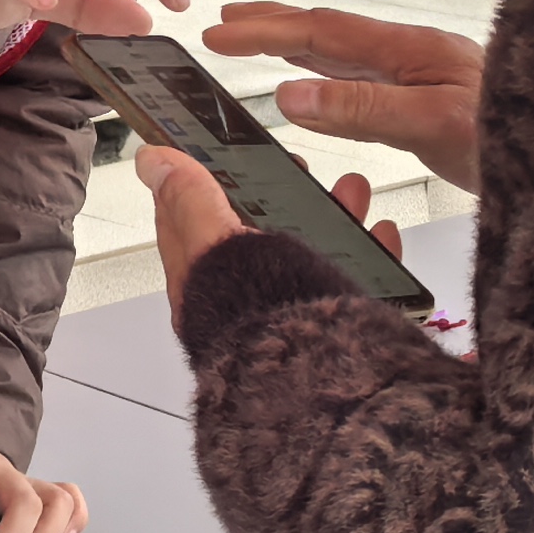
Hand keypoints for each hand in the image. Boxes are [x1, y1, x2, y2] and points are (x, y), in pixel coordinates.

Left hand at [139, 147, 402, 316]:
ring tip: (350, 190)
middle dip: (282, 192)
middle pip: (260, 231)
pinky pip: (353, 282)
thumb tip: (153, 163)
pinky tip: (379, 237)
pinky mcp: (331, 323)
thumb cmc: (252, 322)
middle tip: (300, 168)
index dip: (209, 180)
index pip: (194, 219)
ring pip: (311, 251)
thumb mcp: (212, 242)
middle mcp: (243, 296)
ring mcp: (288, 309)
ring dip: (331, 213)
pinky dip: (368, 254)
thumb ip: (188, 200)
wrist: (309, 379)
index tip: (232, 153)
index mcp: (203, 278)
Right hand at [199, 3, 484, 194]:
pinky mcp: (436, 100)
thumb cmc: (517, 138)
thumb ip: (362, 110)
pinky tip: (326, 85)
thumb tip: (288, 96)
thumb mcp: (433, 127)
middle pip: (330, 32)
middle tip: (223, 25)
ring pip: (347, 52)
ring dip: (297, 45)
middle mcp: (415, 55)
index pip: (320, 33)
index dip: (264, 31)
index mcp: (408, 51)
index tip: (217, 34)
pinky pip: (367, 76)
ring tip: (260, 43)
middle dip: (273, 25)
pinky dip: (329, 73)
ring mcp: (426, 75)